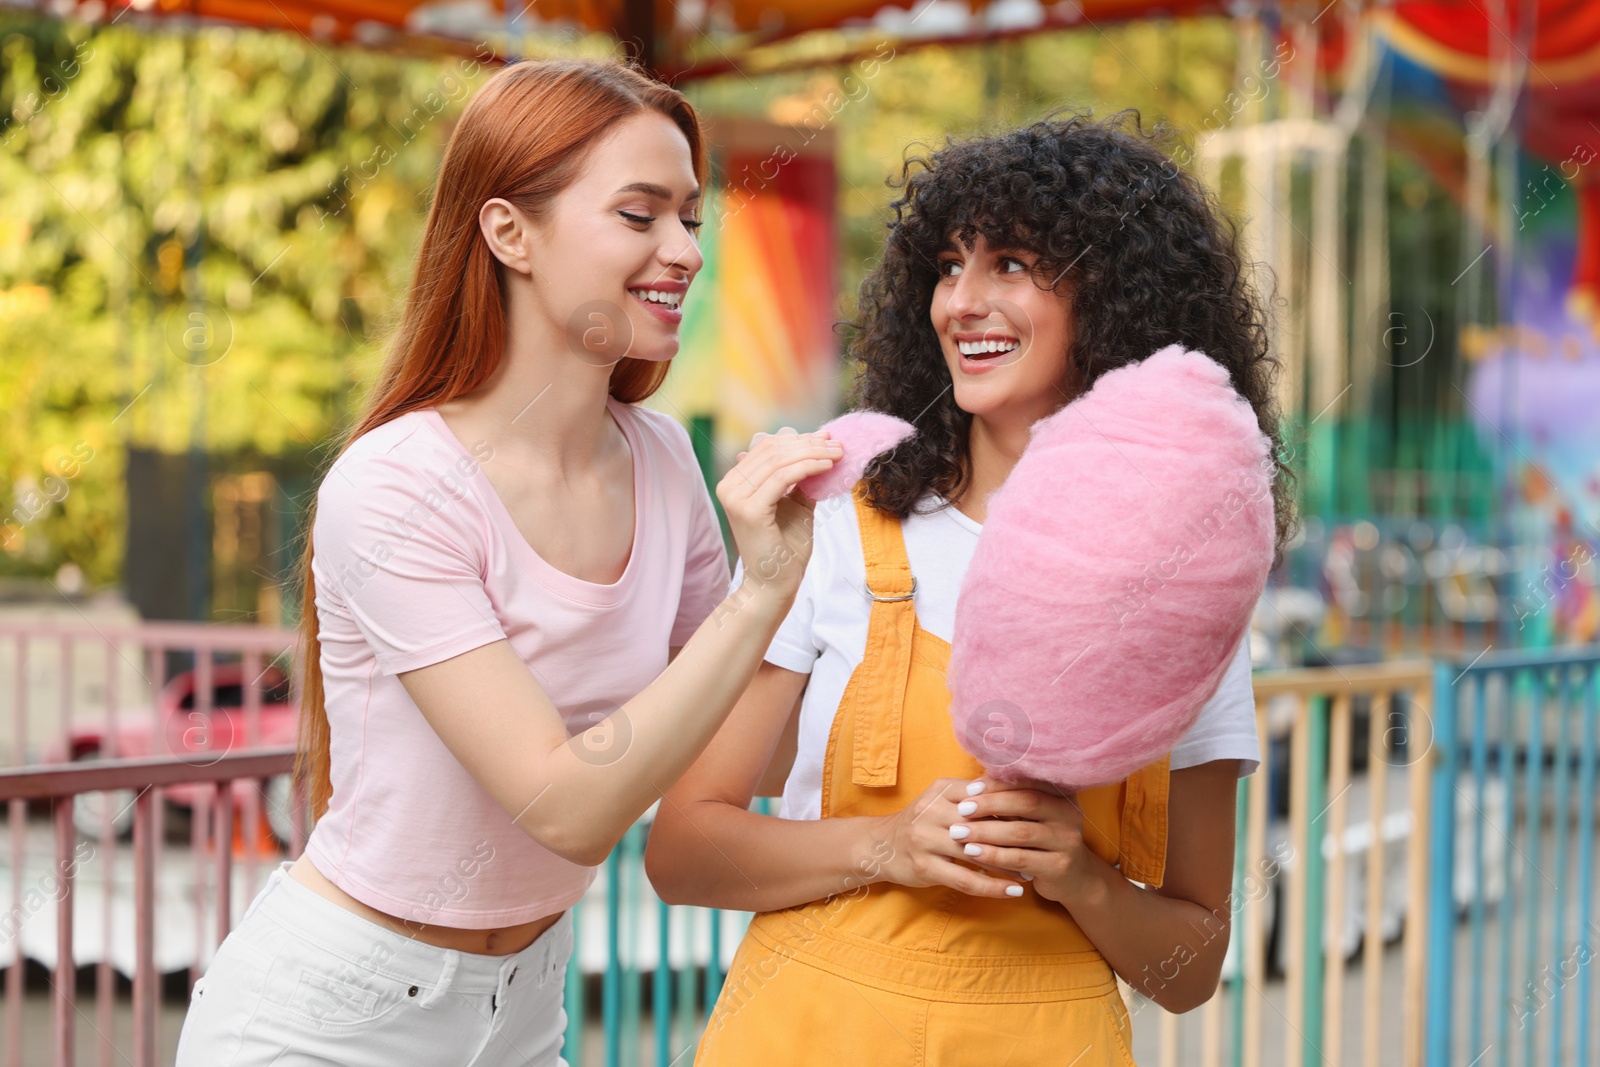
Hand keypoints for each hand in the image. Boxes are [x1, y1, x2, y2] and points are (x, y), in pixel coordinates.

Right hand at [718, 428, 840, 603]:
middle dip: (809, 444)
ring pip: (779, 460)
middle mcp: (728, 486)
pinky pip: (782, 477)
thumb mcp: (795, 504)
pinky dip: (808, 467)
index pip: (766, 448)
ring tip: (838, 455)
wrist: (775, 585)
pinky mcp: (748, 509)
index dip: (798, 439)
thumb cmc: (785, 548)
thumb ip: (800, 477)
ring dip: (813, 453)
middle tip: (837, 445)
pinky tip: (827, 467)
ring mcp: (735, 497)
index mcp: (735, 482)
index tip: (826, 439)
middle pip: (772, 450)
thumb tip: (816, 444)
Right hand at [867, 778, 1027, 899]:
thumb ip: (974, 797)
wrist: (880, 846)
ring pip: (976, 851)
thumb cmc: (923, 823)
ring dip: (1008, 864)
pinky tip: (1013, 891)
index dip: (1013, 804)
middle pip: (983, 821)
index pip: (985, 792)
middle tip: (1041, 846)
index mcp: (942, 789)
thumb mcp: (943, 801)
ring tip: (1032, 871)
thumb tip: (1020, 794)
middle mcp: (932, 810)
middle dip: (1014, 835)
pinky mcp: (924, 866)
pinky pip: (965, 879)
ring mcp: (925, 838)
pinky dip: (992, 887)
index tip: (1039, 816)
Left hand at [945, 776, 1098, 906]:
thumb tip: (972, 786)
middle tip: (961, 809)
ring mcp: (1067, 841)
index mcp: (1062, 795)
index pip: (1027, 782)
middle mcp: (1069, 814)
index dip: (997, 784)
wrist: (1074, 879)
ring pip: (1021, 833)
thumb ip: (1012, 801)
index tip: (970, 789)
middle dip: (990, 805)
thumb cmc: (1042, 841)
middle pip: (1026, 803)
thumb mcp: (1033, 817)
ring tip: (959, 832)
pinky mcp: (1059, 866)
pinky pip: (1021, 859)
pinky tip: (973, 853)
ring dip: (986, 832)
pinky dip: (994, 855)